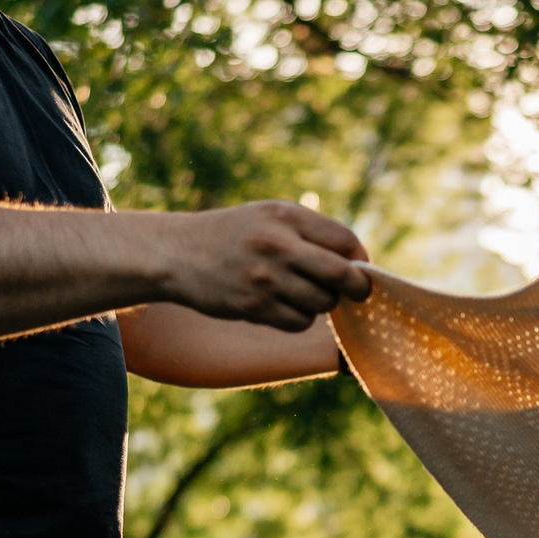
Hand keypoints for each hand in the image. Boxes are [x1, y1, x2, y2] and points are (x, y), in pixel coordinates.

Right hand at [168, 201, 372, 332]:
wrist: (178, 253)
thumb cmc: (234, 234)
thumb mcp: (269, 215)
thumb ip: (310, 231)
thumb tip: (358, 263)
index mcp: (286, 216)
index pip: (345, 241)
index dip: (360, 259)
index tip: (358, 267)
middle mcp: (277, 244)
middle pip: (342, 275)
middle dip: (357, 288)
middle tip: (355, 292)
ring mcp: (265, 278)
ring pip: (323, 303)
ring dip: (322, 304)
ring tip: (304, 293)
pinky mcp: (254, 306)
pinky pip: (299, 322)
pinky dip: (300, 318)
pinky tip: (284, 306)